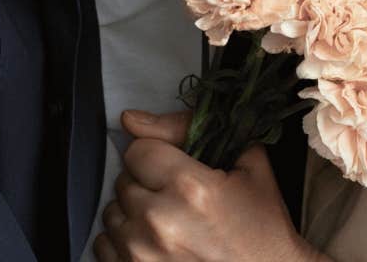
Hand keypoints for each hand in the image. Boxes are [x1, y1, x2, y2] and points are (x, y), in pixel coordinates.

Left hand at [95, 110, 315, 261]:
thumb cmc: (263, 228)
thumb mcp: (248, 166)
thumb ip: (188, 128)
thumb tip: (130, 118)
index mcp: (190, 188)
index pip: (138, 150)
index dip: (156, 154)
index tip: (174, 168)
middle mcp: (159, 222)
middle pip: (123, 181)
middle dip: (146, 184)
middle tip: (176, 198)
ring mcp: (142, 256)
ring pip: (112, 213)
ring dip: (133, 214)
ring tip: (167, 223)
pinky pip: (104, 246)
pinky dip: (124, 243)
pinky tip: (155, 245)